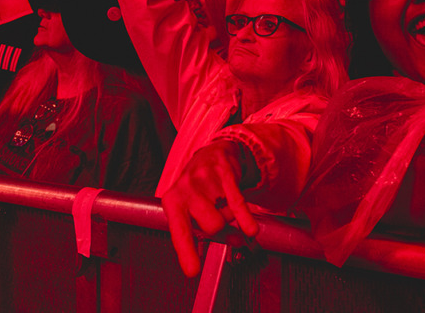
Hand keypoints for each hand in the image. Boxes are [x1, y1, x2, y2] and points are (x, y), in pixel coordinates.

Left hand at [161, 140, 258, 276]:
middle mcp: (186, 190)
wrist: (213, 152)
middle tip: (219, 220)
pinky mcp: (224, 173)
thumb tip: (227, 247)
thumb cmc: (198, 187)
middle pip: (210, 227)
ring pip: (225, 217)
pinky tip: (251, 230)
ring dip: (230, 217)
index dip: (187, 253)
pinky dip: (246, 219)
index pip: (180, 232)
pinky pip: (238, 203)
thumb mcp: (190, 207)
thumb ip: (203, 230)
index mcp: (173, 202)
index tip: (193, 271)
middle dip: (220, 229)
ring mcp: (206, 180)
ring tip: (224, 207)